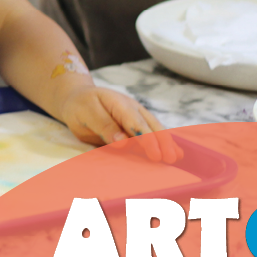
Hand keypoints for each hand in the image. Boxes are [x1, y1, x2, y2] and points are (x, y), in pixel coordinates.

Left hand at [59, 85, 181, 162]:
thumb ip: (103, 125)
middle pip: (150, 126)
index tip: (155, 154)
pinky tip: (173, 153)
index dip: (146, 139)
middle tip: (170, 159)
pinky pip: (150, 135)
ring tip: (176, 157)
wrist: (79, 98)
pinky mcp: (135, 127)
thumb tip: (122, 142)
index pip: (135, 122)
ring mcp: (136, 118)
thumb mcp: (86, 112)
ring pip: (154, 130)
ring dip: (166, 143)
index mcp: (119, 104)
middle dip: (162, 143)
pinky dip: (161, 144)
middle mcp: (132, 110)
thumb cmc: (81, 105)